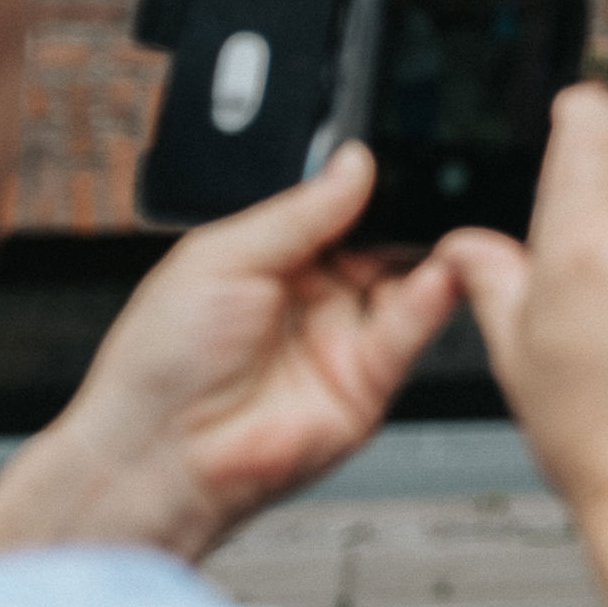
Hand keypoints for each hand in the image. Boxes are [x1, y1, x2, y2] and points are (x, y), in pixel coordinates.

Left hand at [0, 143, 469, 562]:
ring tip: (449, 218)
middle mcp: (315, 295)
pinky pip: (413, 331)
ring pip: (411, 281)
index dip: (368, 184)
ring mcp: (346, 337)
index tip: (397, 154)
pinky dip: (438, 296)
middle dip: (411, 211)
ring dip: (434, 248)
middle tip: (434, 180)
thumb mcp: (222, 257)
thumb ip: (299, 212)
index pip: (339, 208)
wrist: (159, 452)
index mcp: (274, 259)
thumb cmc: (161, 362)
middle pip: (385, 239)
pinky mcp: (372, 381)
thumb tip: (354, 163)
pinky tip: (447, 266)